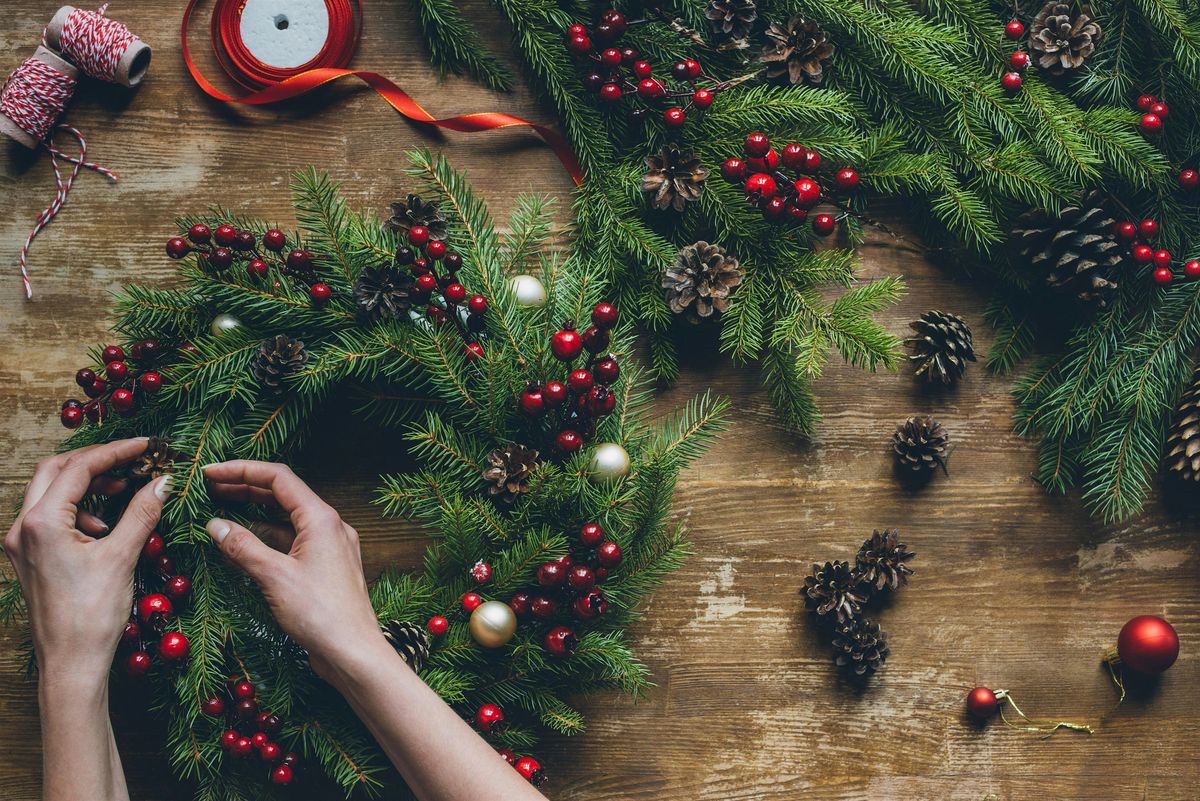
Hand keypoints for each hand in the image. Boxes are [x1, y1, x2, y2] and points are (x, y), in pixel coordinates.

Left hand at [4, 438, 168, 684]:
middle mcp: (23, 528)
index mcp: (42, 523)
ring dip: (86, 484)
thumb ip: (142, 512)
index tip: (147, 446)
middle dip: (94, 460)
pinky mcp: (30, 557)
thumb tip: (163, 481)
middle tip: (131, 460)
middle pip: (54, 470)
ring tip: (122, 491)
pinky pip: (50, 516)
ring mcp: (23, 544)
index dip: (116, 451)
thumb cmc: (92, 615)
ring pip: (49, 492)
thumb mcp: (123, 557)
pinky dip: (79, 509)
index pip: (79, 468)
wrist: (70, 664)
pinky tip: (104, 527)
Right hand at [202, 460, 383, 680]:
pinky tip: (243, 542)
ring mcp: (329, 547)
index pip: (278, 478)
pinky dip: (267, 537)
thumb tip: (215, 525)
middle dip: (245, 487)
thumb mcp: (274, 576)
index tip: (208, 471)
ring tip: (219, 508)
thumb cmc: (320, 613)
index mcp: (321, 519)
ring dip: (254, 512)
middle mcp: (329, 526)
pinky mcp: (325, 567)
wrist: (353, 652)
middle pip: (283, 494)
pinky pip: (292, 542)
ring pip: (287, 519)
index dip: (241, 470)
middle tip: (208, 486)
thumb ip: (243, 547)